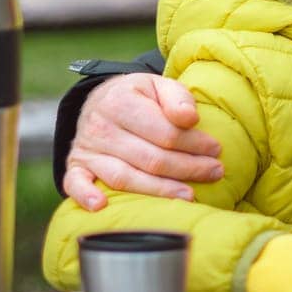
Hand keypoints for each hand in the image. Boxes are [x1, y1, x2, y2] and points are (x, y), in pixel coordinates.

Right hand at [63, 74, 223, 210]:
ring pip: (124, 177)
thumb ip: (177, 98)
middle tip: (215, 172)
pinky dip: (85, 195)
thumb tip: (190, 119)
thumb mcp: (159, 86)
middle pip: (150, 158)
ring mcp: (87, 149)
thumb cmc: (139, 97)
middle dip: (187, 168)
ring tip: (189, 196)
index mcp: (121, 101)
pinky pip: (75, 184)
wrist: (101, 100)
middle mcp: (100, 126)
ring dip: (158, 190)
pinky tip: (102, 206)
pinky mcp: (76, 166)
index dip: (194, 143)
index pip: (164, 132)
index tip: (216, 150)